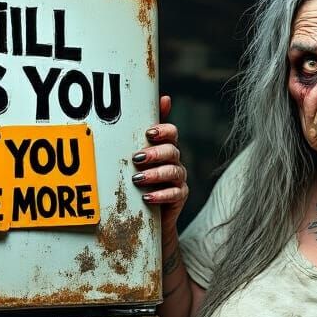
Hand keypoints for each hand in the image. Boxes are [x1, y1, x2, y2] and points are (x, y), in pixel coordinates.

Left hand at [131, 95, 188, 241]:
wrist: (149, 214)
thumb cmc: (140, 181)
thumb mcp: (136, 158)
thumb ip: (138, 134)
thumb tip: (154, 103)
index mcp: (166, 148)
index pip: (172, 133)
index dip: (163, 131)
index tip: (148, 134)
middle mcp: (175, 162)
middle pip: (172, 151)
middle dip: (155, 153)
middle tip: (136, 158)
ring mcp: (178, 180)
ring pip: (173, 172)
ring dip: (155, 174)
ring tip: (138, 179)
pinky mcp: (179, 197)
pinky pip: (175, 194)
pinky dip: (161, 195)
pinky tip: (147, 197)